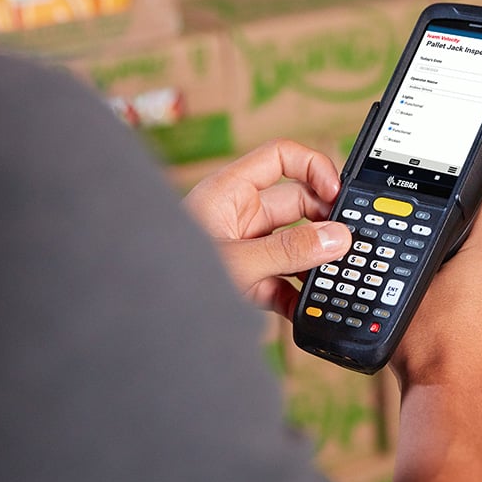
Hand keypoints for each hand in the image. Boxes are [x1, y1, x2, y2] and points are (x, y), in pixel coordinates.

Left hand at [182, 139, 352, 318]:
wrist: (135, 323)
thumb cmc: (165, 279)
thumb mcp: (238, 262)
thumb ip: (290, 250)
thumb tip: (336, 238)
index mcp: (230, 191)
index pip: (282, 157)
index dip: (314, 168)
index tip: (337, 194)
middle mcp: (237, 215)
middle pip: (296, 204)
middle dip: (322, 223)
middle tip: (346, 243)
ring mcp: (242, 248)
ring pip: (292, 246)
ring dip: (311, 263)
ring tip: (331, 278)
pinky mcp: (244, 281)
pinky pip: (280, 281)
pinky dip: (295, 295)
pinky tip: (305, 309)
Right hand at [388, 168, 481, 410]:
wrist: (453, 402)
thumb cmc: (429, 348)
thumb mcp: (410, 282)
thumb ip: (421, 246)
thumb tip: (415, 226)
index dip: (472, 174)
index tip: (452, 178)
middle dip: (464, 222)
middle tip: (430, 234)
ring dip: (472, 255)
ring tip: (437, 273)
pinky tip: (452, 302)